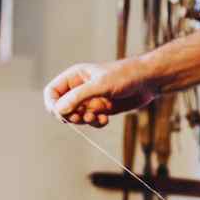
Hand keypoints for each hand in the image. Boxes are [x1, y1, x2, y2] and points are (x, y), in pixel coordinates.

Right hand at [44, 58, 158, 126]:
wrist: (148, 81)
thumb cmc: (125, 76)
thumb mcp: (101, 85)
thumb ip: (79, 97)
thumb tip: (59, 110)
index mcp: (75, 76)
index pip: (52, 92)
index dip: (53, 105)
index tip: (62, 114)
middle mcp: (80, 88)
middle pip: (61, 108)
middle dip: (71, 116)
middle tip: (83, 116)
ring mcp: (90, 99)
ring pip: (76, 117)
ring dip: (84, 121)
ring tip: (97, 117)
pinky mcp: (101, 109)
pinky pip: (90, 121)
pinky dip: (95, 123)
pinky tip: (105, 119)